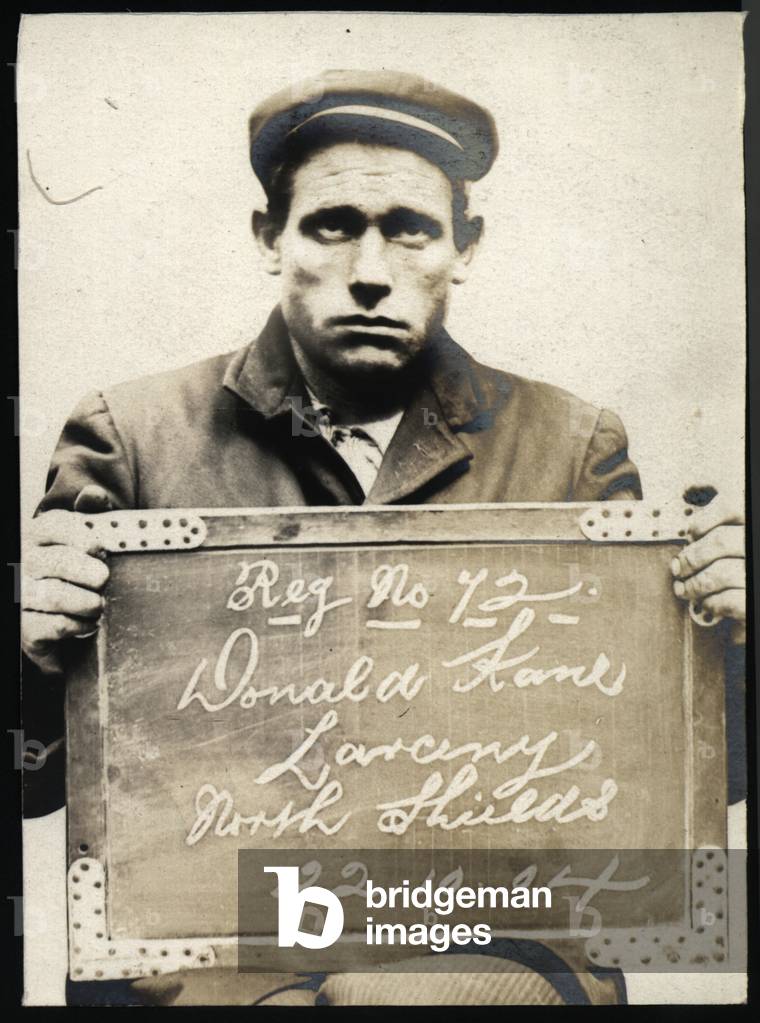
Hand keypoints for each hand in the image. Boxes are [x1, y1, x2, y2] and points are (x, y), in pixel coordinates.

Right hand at [21, 486, 112, 673]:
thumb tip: (94, 494)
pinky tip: (88, 623)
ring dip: (87, 602)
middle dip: (90, 572)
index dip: (83, 537)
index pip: (56, 525)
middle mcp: (23, 562)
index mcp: (37, 535)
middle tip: (103, 579)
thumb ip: (91, 515)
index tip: (102, 549)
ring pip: (56, 596)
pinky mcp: (27, 628)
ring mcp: (21, 595)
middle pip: (59, 562)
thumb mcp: (85, 541)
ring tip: (99, 604)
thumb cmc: (76, 573)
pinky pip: (56, 625)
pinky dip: (79, 625)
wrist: (59, 620)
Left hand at [671, 491, 744, 643]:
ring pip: (721, 573)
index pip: (732, 505)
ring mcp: (758, 572)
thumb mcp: (735, 521)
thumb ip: (719, 501)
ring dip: (695, 584)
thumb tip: (688, 487)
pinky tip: (708, 602)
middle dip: (691, 557)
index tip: (691, 534)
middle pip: (721, 541)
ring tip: (685, 589)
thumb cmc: (741, 555)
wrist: (751, 591)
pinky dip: (713, 603)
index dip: (704, 520)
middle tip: (678, 567)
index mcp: (754, 517)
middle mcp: (757, 542)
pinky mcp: (756, 601)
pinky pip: (732, 600)